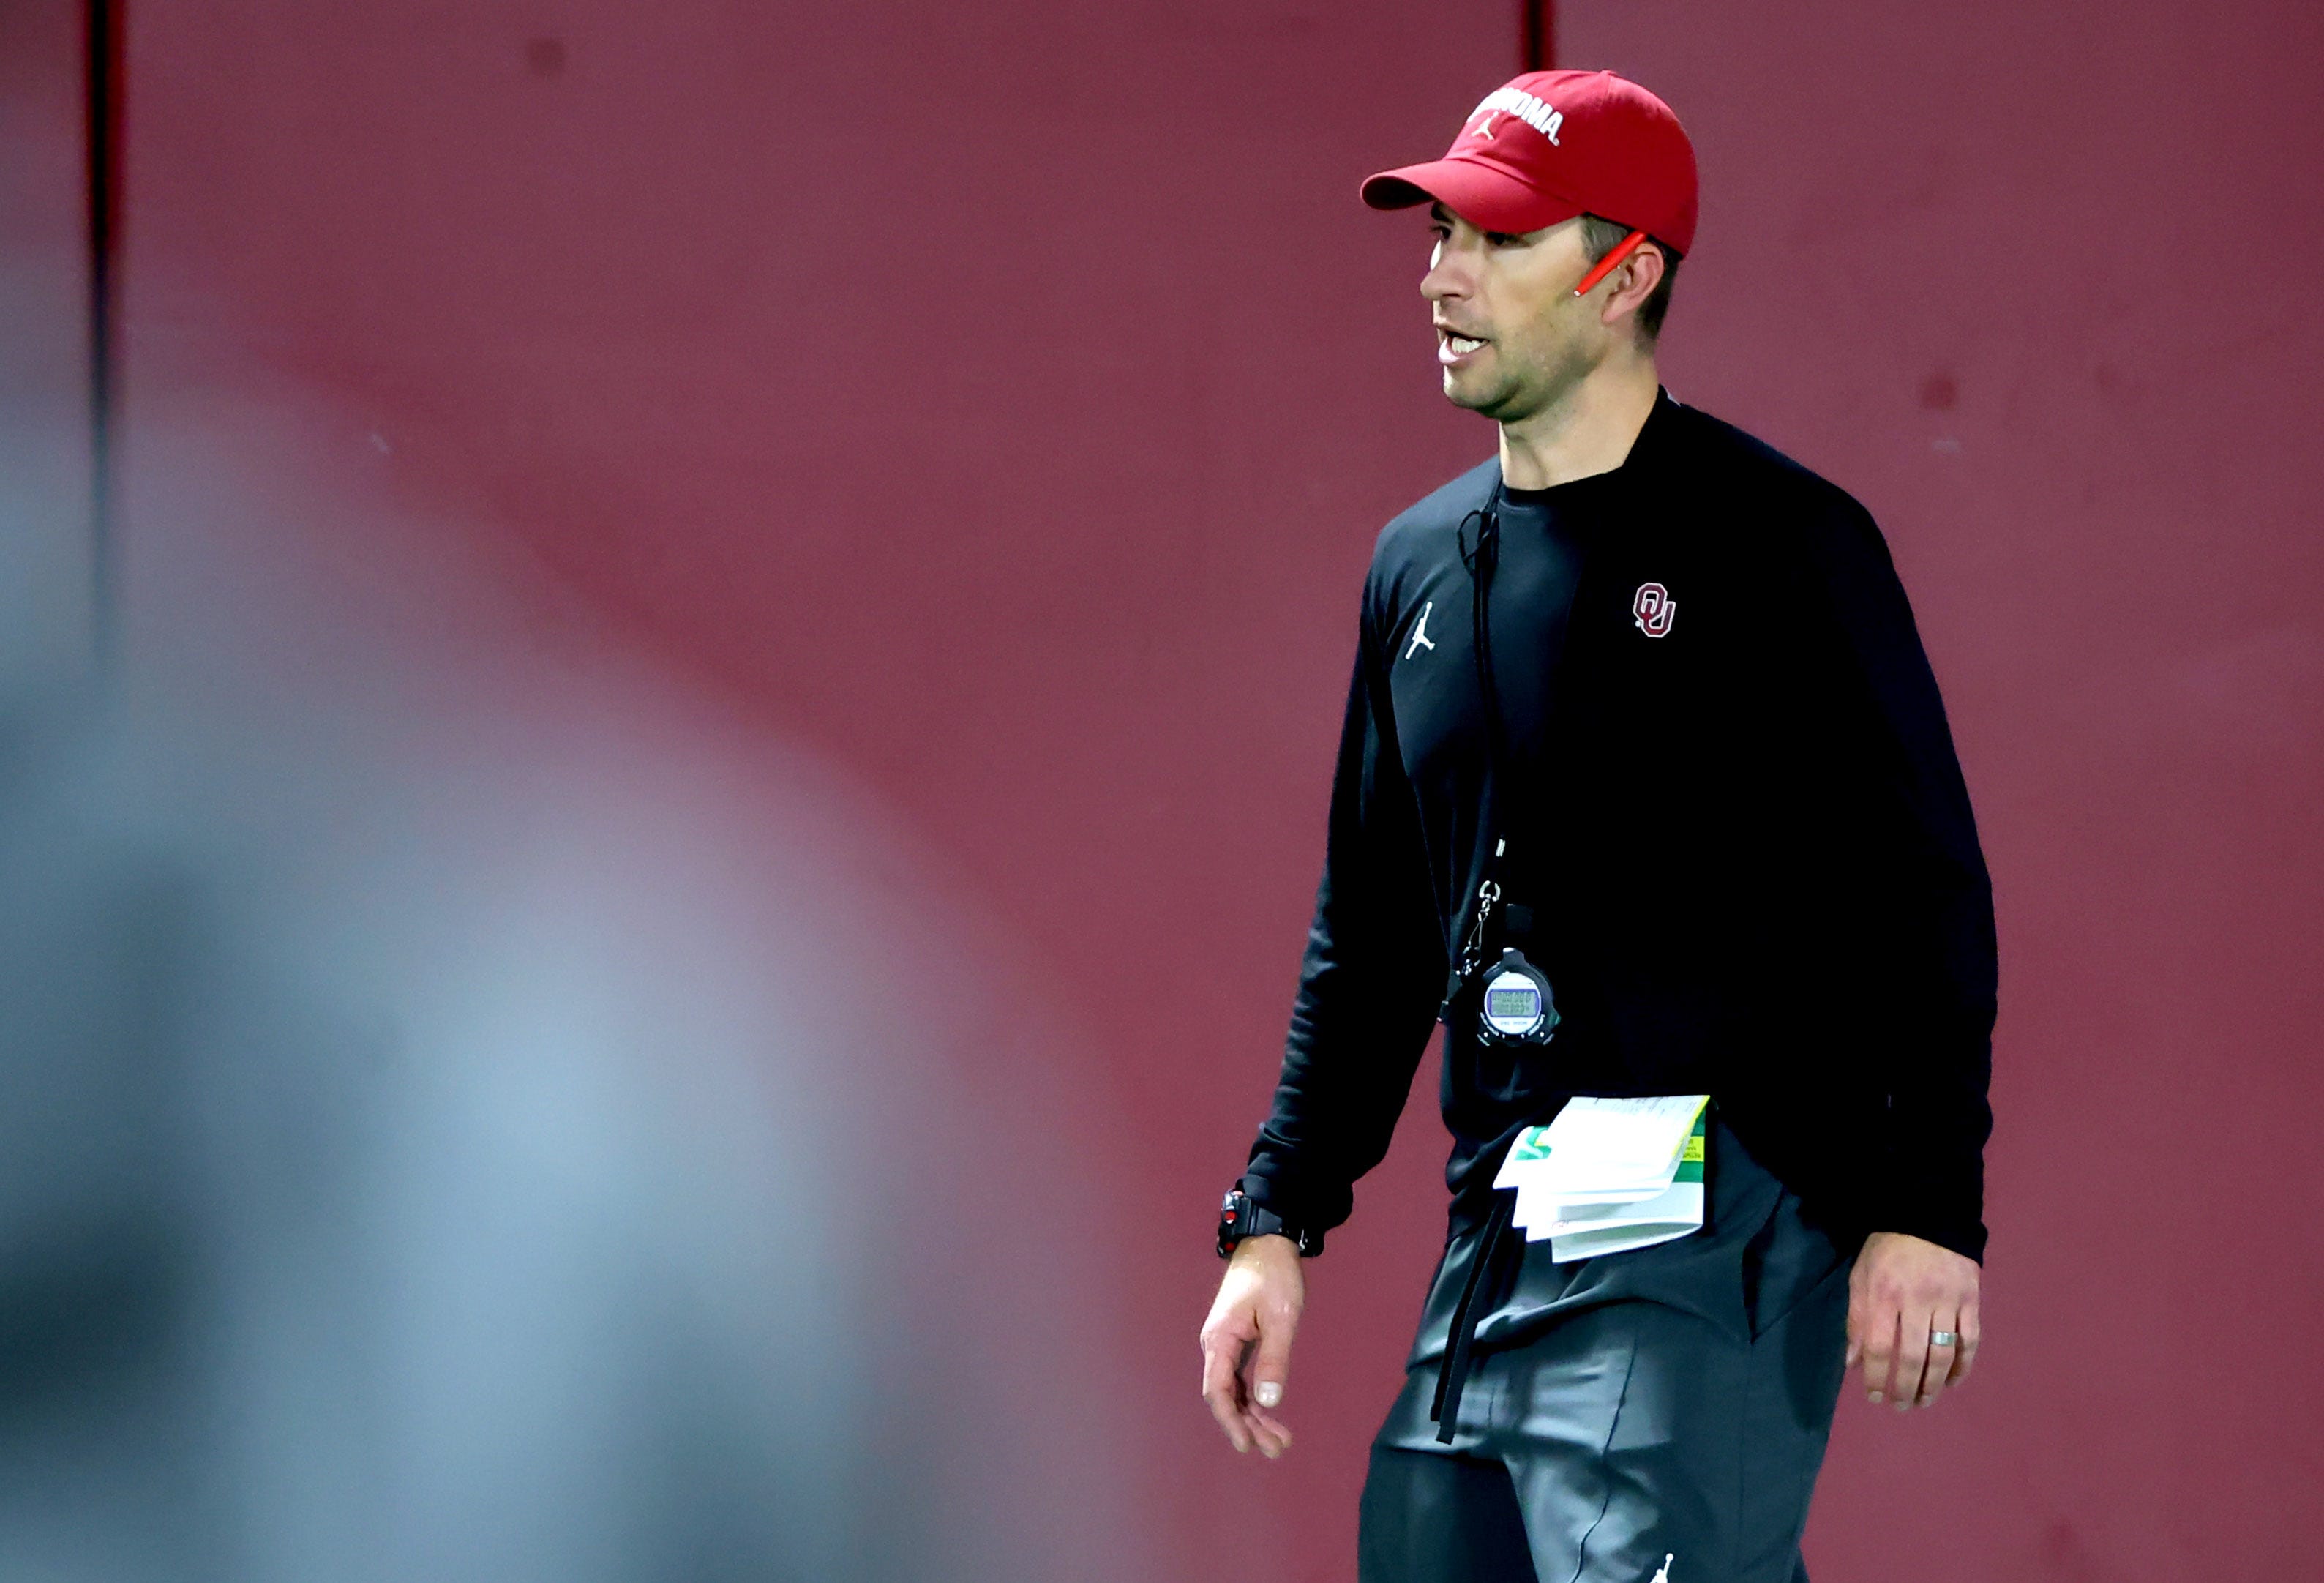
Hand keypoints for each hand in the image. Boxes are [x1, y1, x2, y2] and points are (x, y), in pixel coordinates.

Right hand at [1198, 1233, 1304, 1456]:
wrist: (1268, 1243)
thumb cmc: (1274, 1275)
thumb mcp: (1280, 1318)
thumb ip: (1273, 1359)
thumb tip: (1268, 1402)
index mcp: (1220, 1340)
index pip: (1218, 1392)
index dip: (1231, 1422)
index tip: (1248, 1446)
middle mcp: (1217, 1344)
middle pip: (1226, 1396)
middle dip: (1248, 1425)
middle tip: (1277, 1449)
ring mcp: (1225, 1342)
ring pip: (1234, 1389)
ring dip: (1254, 1414)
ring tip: (1279, 1439)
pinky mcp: (1237, 1339)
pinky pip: (1240, 1377)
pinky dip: (1254, 1397)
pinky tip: (1268, 1411)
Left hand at [1845, 1231, 1980, 1410]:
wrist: (1928, 1215)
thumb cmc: (1886, 1250)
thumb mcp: (1860, 1277)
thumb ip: (1857, 1320)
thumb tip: (1853, 1364)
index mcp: (1884, 1294)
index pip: (1880, 1347)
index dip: (1877, 1377)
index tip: (1875, 1397)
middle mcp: (1917, 1300)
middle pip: (1913, 1356)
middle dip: (1906, 1388)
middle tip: (1901, 1406)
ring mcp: (1948, 1301)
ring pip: (1943, 1354)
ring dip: (1934, 1384)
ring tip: (1924, 1400)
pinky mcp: (1971, 1300)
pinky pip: (1970, 1341)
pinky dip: (1963, 1366)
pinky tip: (1953, 1382)